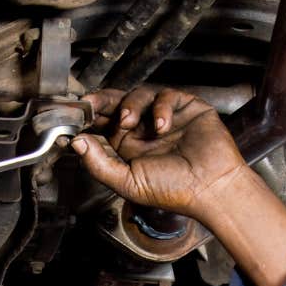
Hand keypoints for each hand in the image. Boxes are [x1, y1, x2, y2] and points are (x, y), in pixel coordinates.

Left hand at [71, 87, 247, 223]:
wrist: (210, 188)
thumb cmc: (174, 191)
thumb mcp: (128, 183)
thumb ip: (100, 165)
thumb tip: (77, 144)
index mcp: (128, 147)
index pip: (103, 124)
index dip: (89, 117)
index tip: (75, 114)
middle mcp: (144, 130)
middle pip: (117, 103)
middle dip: (102, 101)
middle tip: (91, 102)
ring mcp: (164, 116)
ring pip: (139, 94)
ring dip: (131, 104)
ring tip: (129, 121)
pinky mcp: (186, 107)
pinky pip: (166, 95)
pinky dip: (160, 107)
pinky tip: (161, 126)